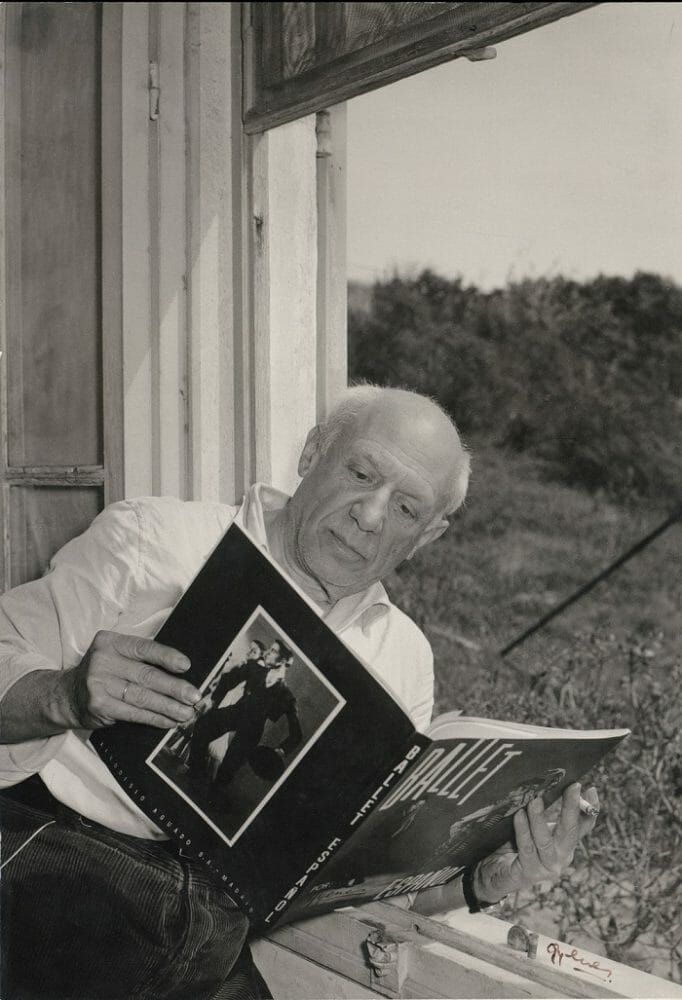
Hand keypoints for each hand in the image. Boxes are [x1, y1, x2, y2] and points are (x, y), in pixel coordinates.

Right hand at [59, 630, 199, 729]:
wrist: (68, 695)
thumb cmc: (103, 673)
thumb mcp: (116, 655)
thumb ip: (141, 658)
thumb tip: (181, 672)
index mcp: (110, 642)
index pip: (144, 648)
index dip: (167, 657)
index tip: (186, 666)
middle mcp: (103, 660)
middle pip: (146, 675)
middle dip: (175, 688)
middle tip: (195, 696)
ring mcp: (99, 684)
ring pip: (142, 697)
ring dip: (169, 707)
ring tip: (187, 713)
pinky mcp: (99, 706)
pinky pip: (134, 713)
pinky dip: (155, 718)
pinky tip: (169, 721)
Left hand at [474, 783, 599, 902]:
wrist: (500, 874)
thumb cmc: (521, 846)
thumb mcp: (540, 827)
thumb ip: (549, 813)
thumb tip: (563, 786)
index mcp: (567, 844)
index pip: (584, 826)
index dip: (590, 809)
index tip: (591, 789)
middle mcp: (562, 858)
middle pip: (570, 831)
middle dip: (571, 808)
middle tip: (572, 787)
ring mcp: (547, 868)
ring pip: (545, 841)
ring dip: (539, 819)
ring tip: (534, 801)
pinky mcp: (529, 873)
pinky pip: (526, 848)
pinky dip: (523, 831)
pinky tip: (519, 816)